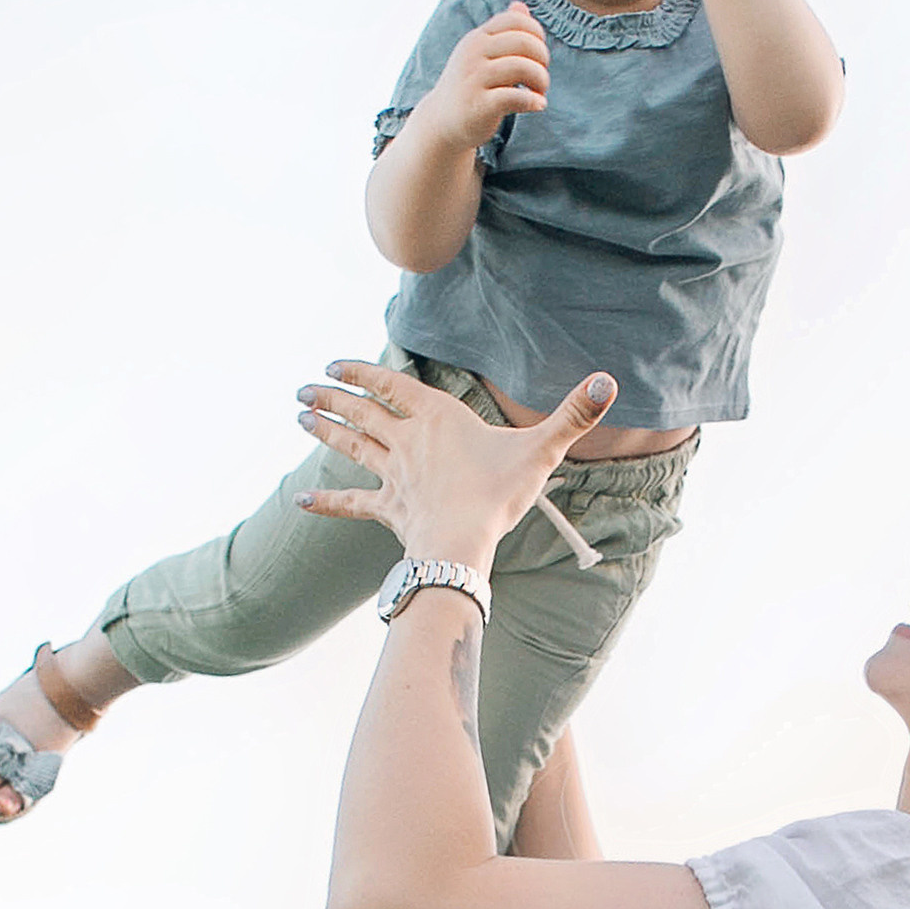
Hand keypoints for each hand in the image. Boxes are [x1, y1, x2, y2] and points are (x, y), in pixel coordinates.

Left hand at [294, 360, 616, 565]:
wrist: (464, 543)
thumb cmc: (499, 493)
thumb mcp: (541, 450)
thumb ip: (574, 415)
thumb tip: (610, 381)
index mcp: (436, 417)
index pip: (391, 385)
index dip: (362, 373)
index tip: (334, 364)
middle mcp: (407, 441)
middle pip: (362, 412)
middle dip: (331, 397)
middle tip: (304, 387)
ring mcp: (393, 476)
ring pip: (351, 445)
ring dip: (324, 429)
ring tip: (299, 415)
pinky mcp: (388, 509)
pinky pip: (350, 503)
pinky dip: (325, 500)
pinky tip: (299, 499)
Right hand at [425, 3, 549, 151]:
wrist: (441, 122)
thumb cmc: (470, 85)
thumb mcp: (481, 54)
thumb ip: (503, 32)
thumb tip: (520, 4)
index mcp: (477, 38)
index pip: (516, 20)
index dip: (536, 34)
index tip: (537, 54)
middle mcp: (473, 54)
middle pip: (524, 42)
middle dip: (542, 59)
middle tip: (540, 77)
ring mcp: (474, 79)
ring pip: (522, 67)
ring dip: (541, 80)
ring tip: (540, 92)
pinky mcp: (478, 105)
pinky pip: (515, 96)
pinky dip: (533, 101)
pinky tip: (538, 105)